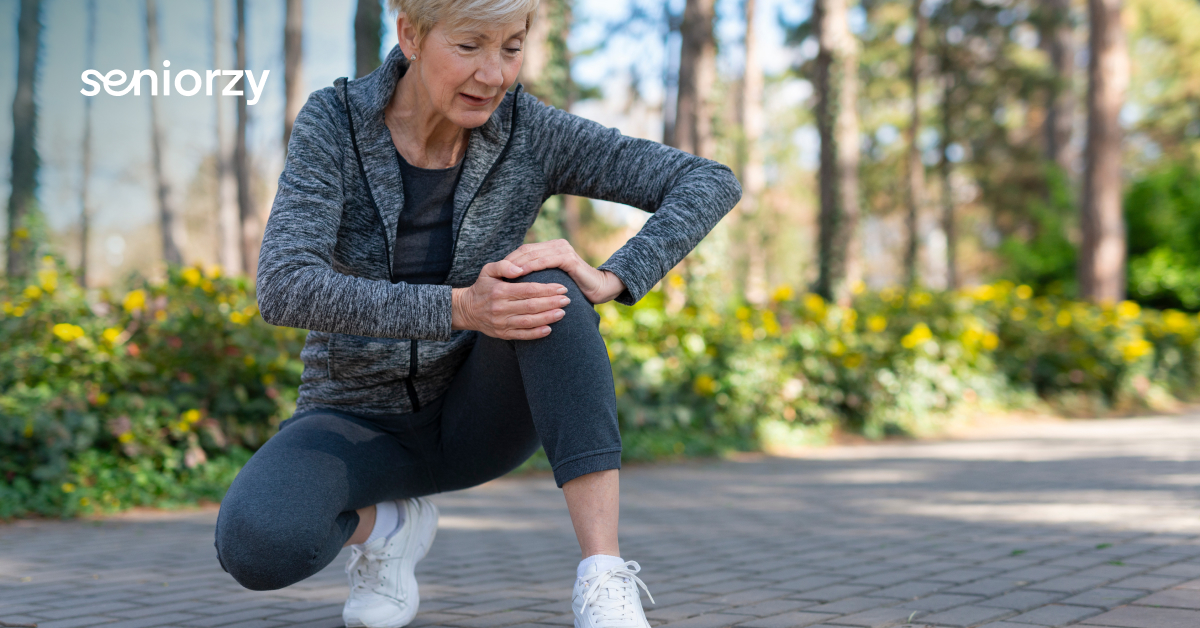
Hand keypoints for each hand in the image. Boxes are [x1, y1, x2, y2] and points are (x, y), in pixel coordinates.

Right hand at [451, 260, 571, 338]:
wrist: (467, 309)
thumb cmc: (483, 287)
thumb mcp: (488, 270)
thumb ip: (504, 265)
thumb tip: (520, 268)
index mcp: (499, 291)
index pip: (528, 290)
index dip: (547, 289)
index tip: (562, 287)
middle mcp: (500, 308)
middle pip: (531, 306)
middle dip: (552, 303)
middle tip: (567, 300)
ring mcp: (501, 323)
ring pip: (529, 321)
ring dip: (548, 318)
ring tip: (562, 313)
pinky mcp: (502, 334)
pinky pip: (522, 335)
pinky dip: (536, 333)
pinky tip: (549, 329)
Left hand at [502, 239, 625, 304]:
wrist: (599, 289)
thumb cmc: (573, 288)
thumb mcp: (551, 279)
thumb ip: (537, 274)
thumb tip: (513, 279)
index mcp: (551, 248)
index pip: (525, 251)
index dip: (510, 260)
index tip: (496, 271)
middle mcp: (557, 245)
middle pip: (527, 250)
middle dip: (510, 260)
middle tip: (496, 271)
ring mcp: (563, 250)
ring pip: (534, 254)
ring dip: (518, 262)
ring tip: (505, 273)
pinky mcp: (569, 258)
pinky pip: (546, 260)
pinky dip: (532, 266)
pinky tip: (521, 273)